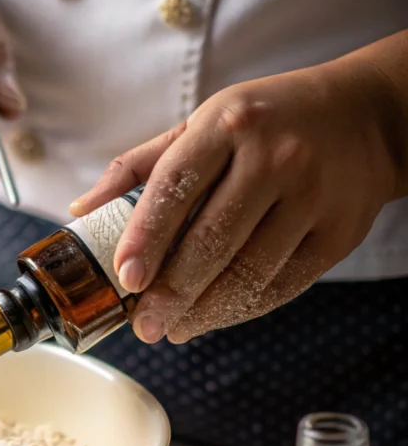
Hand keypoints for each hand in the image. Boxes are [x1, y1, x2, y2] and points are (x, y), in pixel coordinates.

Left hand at [70, 58, 404, 343]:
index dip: (146, 238)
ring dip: (205, 311)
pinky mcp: (339, 232)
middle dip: (171, 293)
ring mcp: (312, 195)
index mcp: (227, 124)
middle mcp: (274, 156)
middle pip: (212, 241)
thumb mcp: (199, 125)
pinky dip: (243, 309)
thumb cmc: (264, 122)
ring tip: (174, 328)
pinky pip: (283, 285)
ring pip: (249, 271)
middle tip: (144, 325)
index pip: (176, 186)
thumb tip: (80, 210)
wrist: (365, 117)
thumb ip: (137, 167)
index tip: (126, 279)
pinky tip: (214, 317)